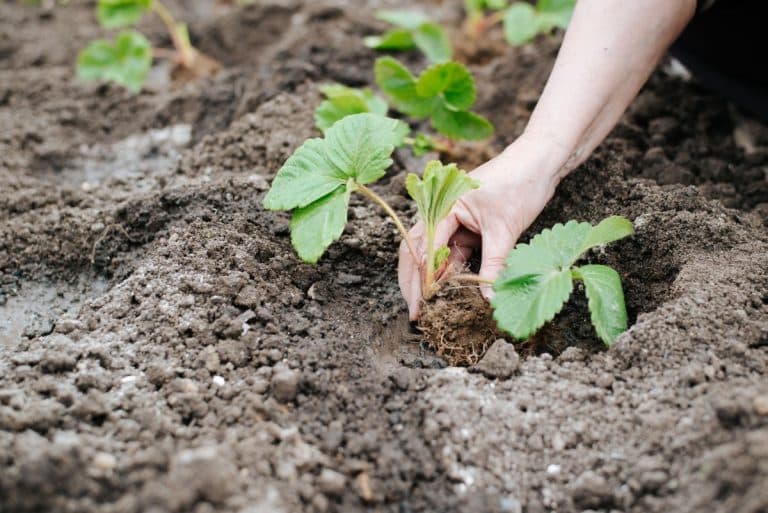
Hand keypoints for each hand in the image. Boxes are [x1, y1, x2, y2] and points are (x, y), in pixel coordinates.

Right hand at [398, 135, 566, 319]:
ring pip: (436, 254)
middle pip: (419, 251)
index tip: (418, 305)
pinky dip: (451, 271)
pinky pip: (455, 252)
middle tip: (414, 312)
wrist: (541, 162)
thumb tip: (488, 298)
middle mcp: (443, 212)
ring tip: (427, 306)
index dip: (419, 279)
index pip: (424, 248)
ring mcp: (456, 220)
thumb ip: (494, 264)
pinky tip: (448, 292)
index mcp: (444, 206)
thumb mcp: (506, 229)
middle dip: (414, 282)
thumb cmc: (520, 184)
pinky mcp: (470, 227)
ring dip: (431, 279)